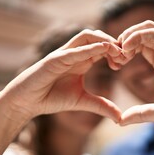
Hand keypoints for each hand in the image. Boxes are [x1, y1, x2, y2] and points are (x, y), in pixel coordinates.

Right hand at [1, 29, 122, 122]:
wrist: (27, 102)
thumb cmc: (51, 98)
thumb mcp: (82, 101)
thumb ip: (101, 105)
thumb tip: (120, 118)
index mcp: (82, 60)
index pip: (103, 47)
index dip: (116, 51)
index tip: (127, 61)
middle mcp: (74, 54)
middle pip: (97, 37)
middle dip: (114, 42)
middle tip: (126, 55)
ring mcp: (63, 54)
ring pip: (86, 36)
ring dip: (103, 40)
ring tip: (117, 51)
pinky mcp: (53, 59)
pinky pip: (73, 50)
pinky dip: (88, 48)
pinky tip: (102, 50)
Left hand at [117, 20, 153, 124]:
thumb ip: (141, 114)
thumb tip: (120, 121)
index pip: (137, 48)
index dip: (122, 53)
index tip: (114, 67)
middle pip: (138, 35)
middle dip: (121, 43)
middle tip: (114, 59)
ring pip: (144, 28)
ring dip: (127, 36)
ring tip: (120, 52)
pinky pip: (153, 31)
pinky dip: (137, 35)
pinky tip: (127, 48)